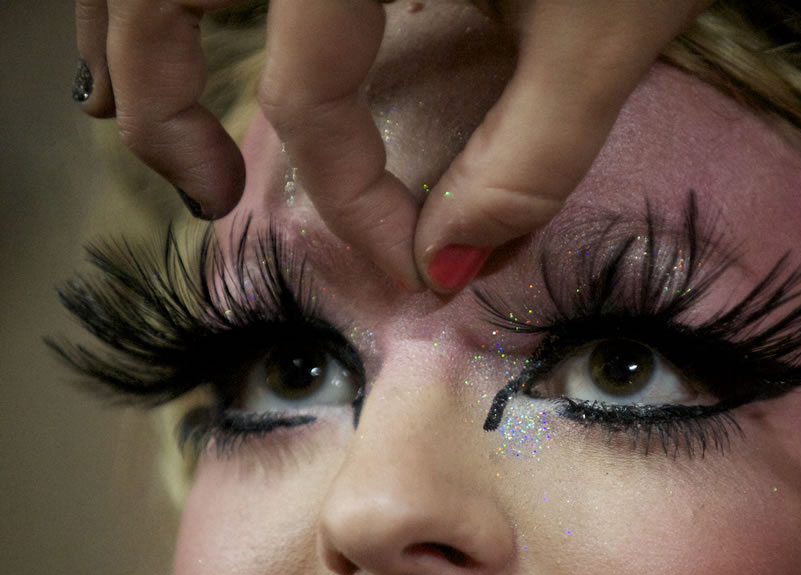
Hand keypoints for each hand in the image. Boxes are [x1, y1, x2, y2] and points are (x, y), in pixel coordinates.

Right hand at [74, 0, 708, 291]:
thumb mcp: (605, 30)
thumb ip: (529, 156)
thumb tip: (453, 257)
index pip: (306, 93)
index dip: (350, 199)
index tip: (406, 262)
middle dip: (164, 109)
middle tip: (207, 193)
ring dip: (133, 25)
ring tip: (146, 108)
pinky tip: (189, 7)